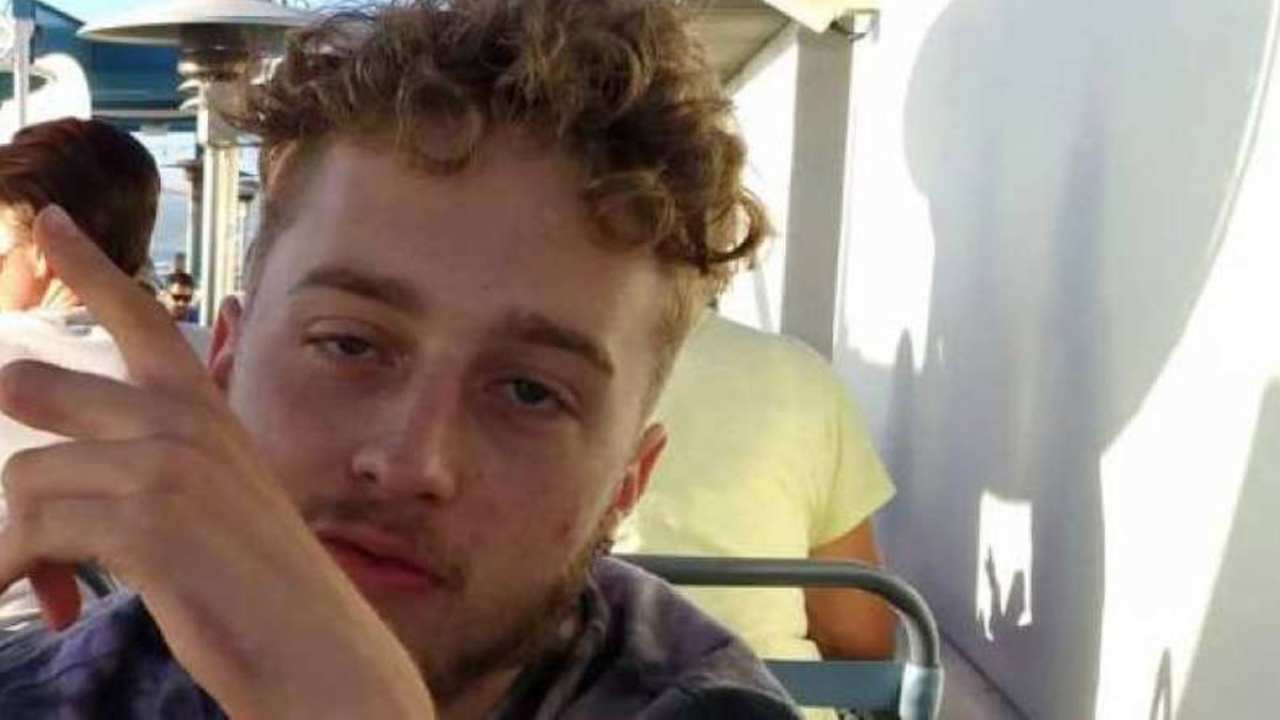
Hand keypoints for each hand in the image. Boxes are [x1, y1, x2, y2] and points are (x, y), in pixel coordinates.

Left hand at [0, 207, 433, 718]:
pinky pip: (30, 530)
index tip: (48, 222)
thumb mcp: (216, 506)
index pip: (142, 321)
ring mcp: (169, 467)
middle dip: (14, 450)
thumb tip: (50, 466)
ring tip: (47, 593)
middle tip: (25, 525)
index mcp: (207, 415)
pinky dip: (18, 574)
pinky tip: (51, 607)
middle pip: (36, 385)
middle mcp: (186, 424)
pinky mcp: (149, 521)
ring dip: (15, 545)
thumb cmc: (262, 588)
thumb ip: (152, 466)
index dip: (90, 266)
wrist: (319, 652)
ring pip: (23, 475)